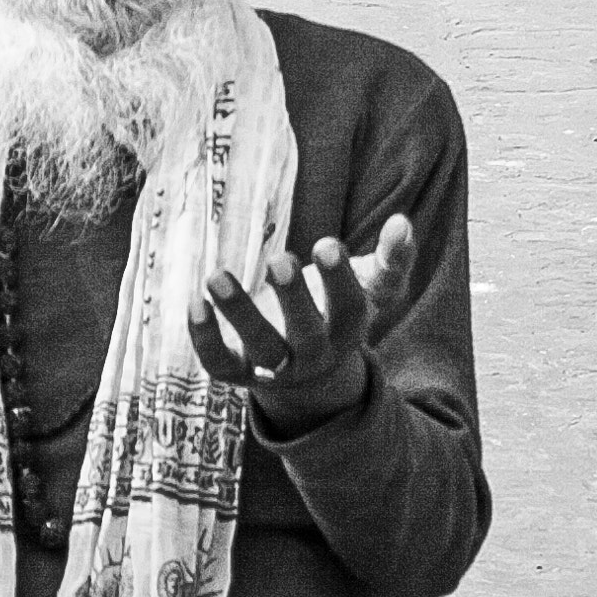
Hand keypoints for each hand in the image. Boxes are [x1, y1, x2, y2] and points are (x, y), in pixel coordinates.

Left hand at [188, 214, 415, 437]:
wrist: (308, 370)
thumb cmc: (337, 311)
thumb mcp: (370, 287)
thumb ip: (391, 258)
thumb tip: (401, 223)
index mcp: (347, 331)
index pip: (348, 310)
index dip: (339, 280)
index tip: (327, 243)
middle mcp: (313, 355)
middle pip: (306, 335)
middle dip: (294, 299)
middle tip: (279, 259)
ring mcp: (274, 368)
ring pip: (259, 348)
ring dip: (239, 313)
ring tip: (216, 275)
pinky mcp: (238, 372)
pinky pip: (219, 363)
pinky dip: (204, 339)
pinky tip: (195, 303)